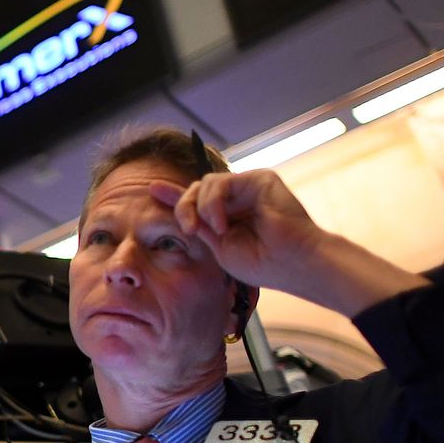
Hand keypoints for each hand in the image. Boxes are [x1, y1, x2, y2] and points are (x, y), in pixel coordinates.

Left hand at [150, 171, 424, 317]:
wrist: (292, 264)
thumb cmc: (261, 263)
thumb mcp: (218, 247)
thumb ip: (199, 226)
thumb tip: (174, 208)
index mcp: (228, 214)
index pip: (194, 199)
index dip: (172, 195)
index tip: (151, 190)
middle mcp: (237, 198)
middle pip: (195, 189)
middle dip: (183, 208)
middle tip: (190, 230)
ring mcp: (248, 187)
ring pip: (203, 184)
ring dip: (200, 209)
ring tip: (213, 231)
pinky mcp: (258, 179)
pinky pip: (220, 182)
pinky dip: (213, 204)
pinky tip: (221, 223)